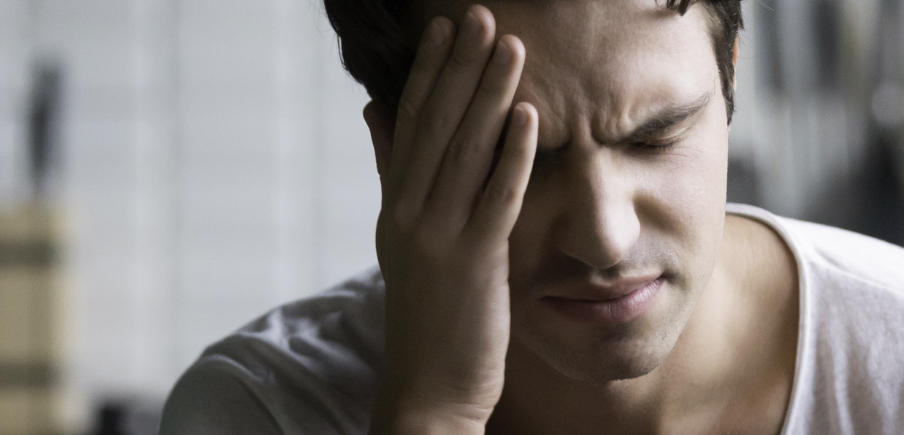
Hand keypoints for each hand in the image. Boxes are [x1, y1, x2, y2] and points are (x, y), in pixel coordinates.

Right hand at [362, 5, 534, 433]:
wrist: (427, 389)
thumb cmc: (429, 315)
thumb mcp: (403, 238)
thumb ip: (393, 172)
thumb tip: (375, 110)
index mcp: (394, 205)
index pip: (410, 124)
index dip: (429, 72)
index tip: (446, 29)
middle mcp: (408, 214)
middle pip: (435, 127)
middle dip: (460, 68)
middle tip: (480, 17)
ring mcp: (437, 238)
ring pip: (465, 153)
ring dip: (490, 97)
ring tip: (512, 49)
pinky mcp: (471, 263)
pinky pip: (494, 199)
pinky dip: (511, 156)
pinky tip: (529, 119)